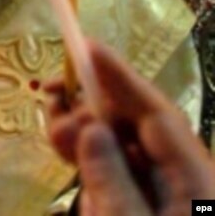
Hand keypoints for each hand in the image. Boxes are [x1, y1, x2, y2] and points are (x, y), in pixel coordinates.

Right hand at [46, 40, 214, 214]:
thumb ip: (112, 182)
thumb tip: (89, 127)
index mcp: (196, 180)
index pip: (158, 114)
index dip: (121, 77)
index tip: (86, 46)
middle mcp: (186, 180)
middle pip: (138, 126)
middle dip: (91, 109)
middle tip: (50, 99)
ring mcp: (170, 196)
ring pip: (124, 148)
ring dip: (86, 138)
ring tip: (54, 138)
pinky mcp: (152, 209)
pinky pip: (122, 175)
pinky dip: (93, 167)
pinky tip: (71, 166)